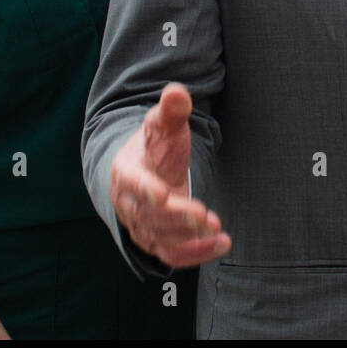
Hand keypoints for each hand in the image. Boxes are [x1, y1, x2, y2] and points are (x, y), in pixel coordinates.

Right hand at [108, 83, 230, 267]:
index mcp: (126, 172)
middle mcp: (129, 204)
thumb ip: (170, 111)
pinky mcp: (157, 241)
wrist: (144, 171)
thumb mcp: (162, 125)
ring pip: (160, 239)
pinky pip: (171, 255)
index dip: (146, 190)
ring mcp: (142, 226)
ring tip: (218, 231)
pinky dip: (195, 255)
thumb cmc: (155, 147)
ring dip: (189, 239)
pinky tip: (220, 244)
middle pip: (148, 217)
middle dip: (177, 218)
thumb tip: (177, 92)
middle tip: (205, 216)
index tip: (163, 194)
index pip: (132, 183)